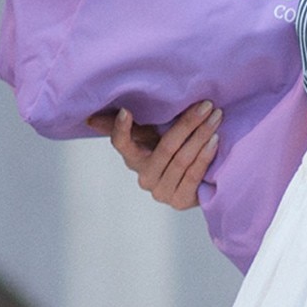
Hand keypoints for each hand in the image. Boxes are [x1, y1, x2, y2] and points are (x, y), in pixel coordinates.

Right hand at [86, 100, 221, 209]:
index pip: (122, 145)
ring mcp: (162, 192)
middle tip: (207, 104)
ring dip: (201, 135)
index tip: (127, 112)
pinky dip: (205, 155)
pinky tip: (215, 140)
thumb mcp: (154, 136)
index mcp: (134, 159)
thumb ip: (131, 126)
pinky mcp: (180, 201)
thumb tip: (90, 118)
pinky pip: (193, 174)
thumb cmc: (173, 150)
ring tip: (216, 117)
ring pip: (182, 159)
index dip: (121, 130)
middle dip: (188, 123)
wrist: (200, 182)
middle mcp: (145, 178)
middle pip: (166, 147)